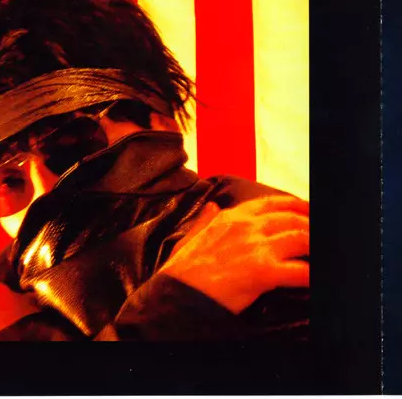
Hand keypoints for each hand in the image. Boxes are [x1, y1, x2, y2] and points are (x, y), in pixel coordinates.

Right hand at [161, 195, 308, 313]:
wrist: (176, 295)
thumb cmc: (181, 271)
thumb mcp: (190, 237)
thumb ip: (205, 220)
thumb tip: (212, 205)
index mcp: (231, 217)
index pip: (273, 203)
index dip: (296, 205)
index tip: (308, 209)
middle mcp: (247, 226)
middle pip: (293, 217)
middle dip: (312, 224)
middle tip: (321, 233)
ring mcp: (257, 247)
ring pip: (302, 237)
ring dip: (316, 244)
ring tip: (321, 253)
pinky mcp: (264, 272)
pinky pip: (301, 270)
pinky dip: (312, 274)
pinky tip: (314, 278)